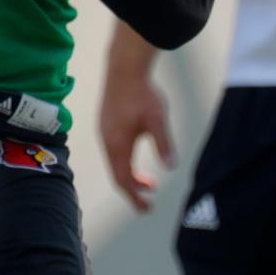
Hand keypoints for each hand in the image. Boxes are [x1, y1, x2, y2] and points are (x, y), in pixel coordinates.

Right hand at [98, 62, 174, 212]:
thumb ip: (163, 143)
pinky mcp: (105, 121)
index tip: (148, 207)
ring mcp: (104, 131)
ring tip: (149, 180)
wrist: (123, 66)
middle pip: (117, 174)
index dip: (135, 197)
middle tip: (150, 197)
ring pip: (114, 162)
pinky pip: (112, 150)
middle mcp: (107, 141)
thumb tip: (171, 166)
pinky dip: (125, 161)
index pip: (124, 181)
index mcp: (118, 145)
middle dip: (133, 189)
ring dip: (130, 174)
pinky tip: (138, 152)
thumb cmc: (142, 93)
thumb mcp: (157, 119)